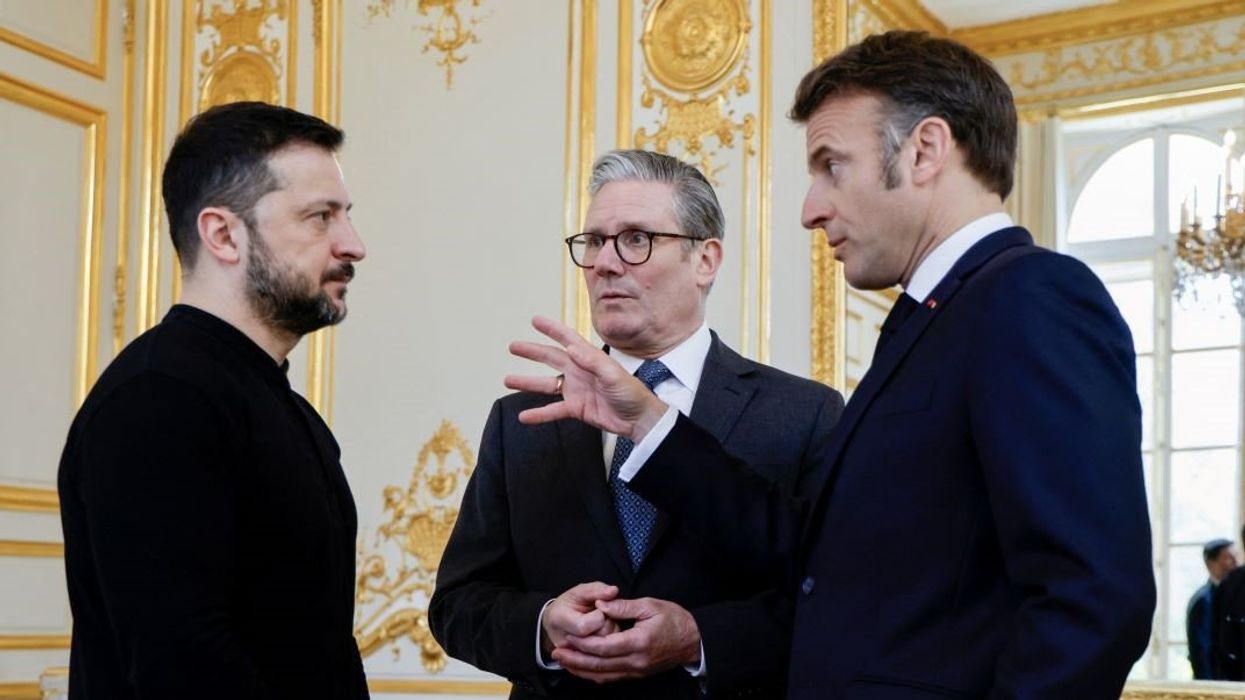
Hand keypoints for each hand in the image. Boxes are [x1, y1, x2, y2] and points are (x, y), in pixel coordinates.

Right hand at [506, 316, 667, 440]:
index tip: (536, 320)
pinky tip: (524, 416)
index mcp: (589, 359)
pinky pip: (553, 410)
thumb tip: (571, 348)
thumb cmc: (631, 392)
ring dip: (528, 382)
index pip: (568, 339)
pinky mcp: (576, 408)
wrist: (639, 419)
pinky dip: (539, 413)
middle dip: (532, 351)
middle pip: (551, 358)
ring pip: (547, 384)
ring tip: (508, 380)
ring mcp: (576, 390)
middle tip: (513, 346)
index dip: (552, 329)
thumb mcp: (613, 374)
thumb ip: (592, 361)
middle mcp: (579, 371)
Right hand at [541, 582, 620, 656]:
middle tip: (599, 616)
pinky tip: (602, 636)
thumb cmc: (568, 605)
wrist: (556, 623)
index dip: (599, 614)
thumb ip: (596, 590)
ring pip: (606, 648)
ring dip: (610, 634)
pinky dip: (609, 645)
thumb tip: (613, 591)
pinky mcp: (582, 664)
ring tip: (600, 626)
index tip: (597, 608)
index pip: (586, 625)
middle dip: (607, 624)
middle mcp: (564, 642)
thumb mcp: (579, 592)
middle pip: (599, 637)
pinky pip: (605, 657)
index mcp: (560, 620)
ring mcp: (573, 656)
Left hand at [551, 597, 701, 682]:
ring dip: (581, 670)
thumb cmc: (674, 620)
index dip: (582, 644)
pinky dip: (595, 675)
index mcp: (638, 642)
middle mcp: (636, 661)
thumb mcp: (650, 605)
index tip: (566, 638)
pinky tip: (583, 670)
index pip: (603, 647)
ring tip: (564, 663)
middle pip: (599, 665)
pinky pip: (613, 678)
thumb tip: (601, 605)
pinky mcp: (638, 674)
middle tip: (556, 654)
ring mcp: (637, 670)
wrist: (694, 641)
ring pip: (603, 675)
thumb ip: (623, 607)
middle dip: (575, 660)